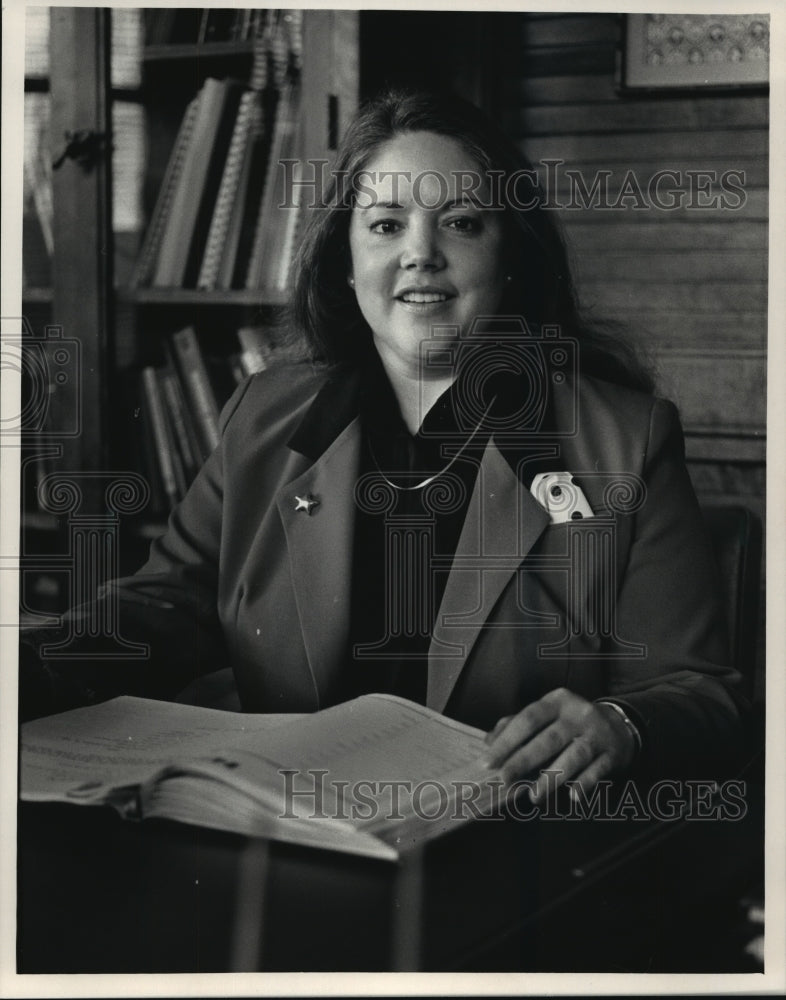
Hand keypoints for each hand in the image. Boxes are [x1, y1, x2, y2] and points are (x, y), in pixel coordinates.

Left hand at [484, 688, 636, 803]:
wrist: (619, 726)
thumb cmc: (571, 722)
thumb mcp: (547, 715)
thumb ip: (517, 724)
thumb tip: (489, 742)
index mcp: (557, 702)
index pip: (528, 719)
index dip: (507, 740)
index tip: (489, 761)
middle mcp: (578, 715)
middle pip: (548, 739)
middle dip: (524, 760)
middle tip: (505, 779)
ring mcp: (597, 734)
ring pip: (573, 757)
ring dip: (552, 778)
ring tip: (534, 796)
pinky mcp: (612, 754)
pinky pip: (597, 771)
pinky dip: (584, 784)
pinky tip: (573, 797)